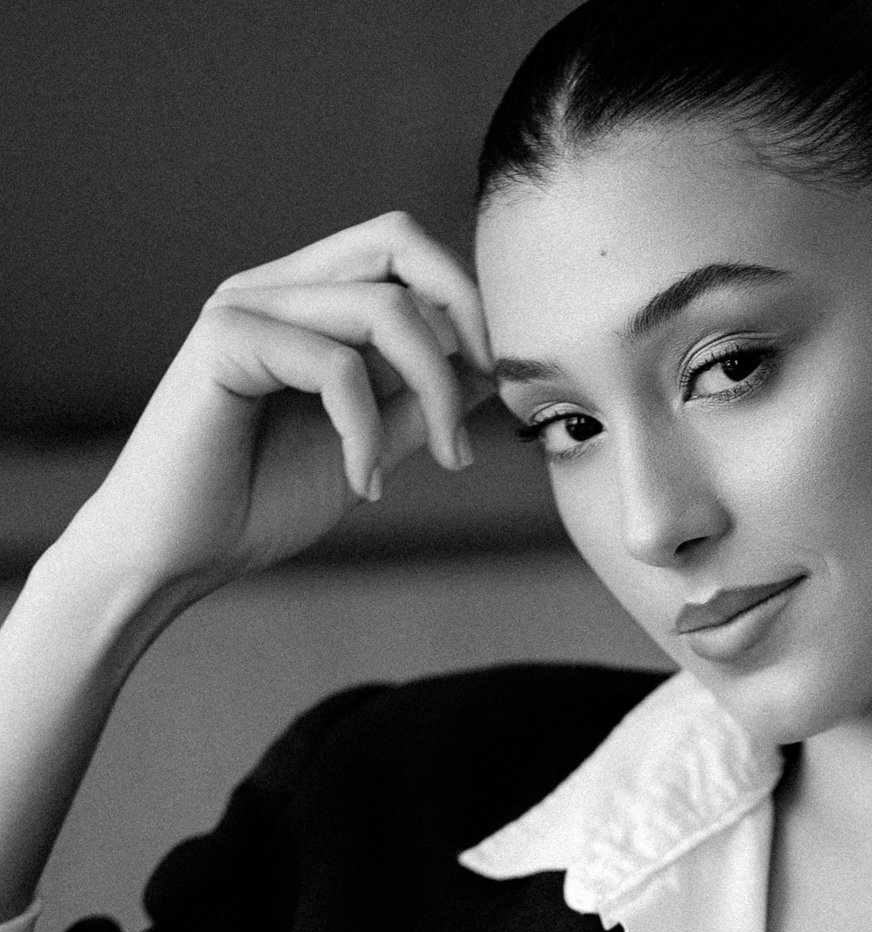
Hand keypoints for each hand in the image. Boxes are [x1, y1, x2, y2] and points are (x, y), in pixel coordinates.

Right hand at [64, 212, 494, 597]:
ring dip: (436, 391)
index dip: (467, 302)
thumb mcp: (367, 446)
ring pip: (384, 308)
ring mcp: (246, 306)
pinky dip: (367, 432)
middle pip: (397, 239)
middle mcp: (276, 288)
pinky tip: (360, 485)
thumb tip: (485, 366)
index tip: (499, 381)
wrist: (174, 554)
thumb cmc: (258, 503)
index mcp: (307, 302)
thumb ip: (416, 402)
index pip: (403, 252)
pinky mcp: (224, 340)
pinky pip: (335, 366)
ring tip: (446, 458)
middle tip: (492, 385)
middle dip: (467, 310)